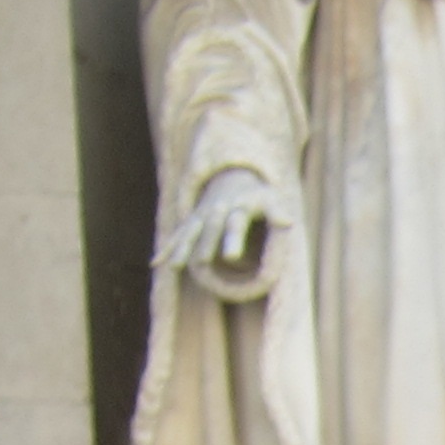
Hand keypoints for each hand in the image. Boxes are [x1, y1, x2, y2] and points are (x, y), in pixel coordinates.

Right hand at [162, 167, 280, 291]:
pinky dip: (167, 249)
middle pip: (209, 230)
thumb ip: (278, 212)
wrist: (235, 178)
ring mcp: (200, 216)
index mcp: (236, 208)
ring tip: (173, 266)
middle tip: (202, 262)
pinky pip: (177, 237)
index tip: (231, 257)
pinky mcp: (192, 223)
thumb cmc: (258, 197)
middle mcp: (214, 211)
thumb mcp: (271, 201)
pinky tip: (155, 263)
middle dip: (205, 245)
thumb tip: (288, 221)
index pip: (235, 224)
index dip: (232, 240)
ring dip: (181, 248)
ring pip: (189, 233)